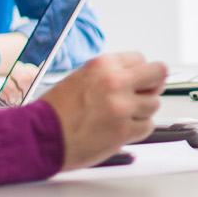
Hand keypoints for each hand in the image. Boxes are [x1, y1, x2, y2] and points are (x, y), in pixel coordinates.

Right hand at [40, 51, 167, 170]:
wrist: (39, 137)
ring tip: (120, 116)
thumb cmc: (55, 111)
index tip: (135, 81)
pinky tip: (118, 129)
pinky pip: (147, 126)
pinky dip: (136, 130)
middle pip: (158, 74)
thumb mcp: (80, 78)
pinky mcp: (123, 130)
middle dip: (152, 85)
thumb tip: (136, 76)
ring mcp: (121, 107)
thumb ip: (109, 74)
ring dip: (141, 111)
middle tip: (142, 95)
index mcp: (103, 65)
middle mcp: (114, 82)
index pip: (141, 59)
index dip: (138, 73)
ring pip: (153, 104)